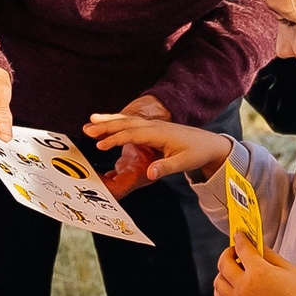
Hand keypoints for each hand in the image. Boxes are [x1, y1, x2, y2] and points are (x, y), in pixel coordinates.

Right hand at [84, 100, 228, 192]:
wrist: (209, 143)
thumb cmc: (197, 153)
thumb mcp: (184, 163)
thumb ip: (166, 167)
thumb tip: (150, 174)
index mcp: (160, 134)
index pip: (133, 134)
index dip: (116, 139)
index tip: (100, 145)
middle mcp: (154, 126)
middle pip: (126, 123)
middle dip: (106, 125)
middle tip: (86, 128)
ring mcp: (153, 125)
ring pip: (127, 120)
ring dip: (109, 121)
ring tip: (90, 122)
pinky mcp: (153, 128)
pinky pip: (132, 123)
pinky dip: (118, 122)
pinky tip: (107, 124)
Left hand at [213, 232, 295, 295]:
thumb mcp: (286, 267)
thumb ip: (267, 254)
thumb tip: (255, 245)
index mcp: (259, 272)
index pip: (242, 249)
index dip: (240, 238)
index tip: (239, 235)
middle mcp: (245, 287)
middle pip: (224, 264)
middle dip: (228, 253)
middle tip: (235, 251)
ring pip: (218, 282)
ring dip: (223, 272)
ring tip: (233, 270)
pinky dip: (220, 290)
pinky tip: (229, 286)